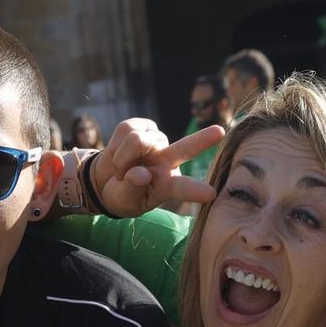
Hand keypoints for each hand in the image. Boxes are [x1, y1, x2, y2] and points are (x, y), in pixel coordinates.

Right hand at [90, 119, 223, 216]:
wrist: (105, 179)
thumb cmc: (121, 194)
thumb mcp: (125, 201)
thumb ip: (132, 190)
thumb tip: (139, 173)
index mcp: (168, 184)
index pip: (183, 188)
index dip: (195, 191)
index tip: (211, 194)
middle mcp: (167, 160)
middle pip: (186, 148)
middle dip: (202, 140)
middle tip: (220, 132)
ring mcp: (156, 141)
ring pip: (137, 141)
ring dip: (121, 158)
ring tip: (120, 169)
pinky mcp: (142, 126)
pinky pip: (126, 130)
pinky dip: (115, 145)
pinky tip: (117, 154)